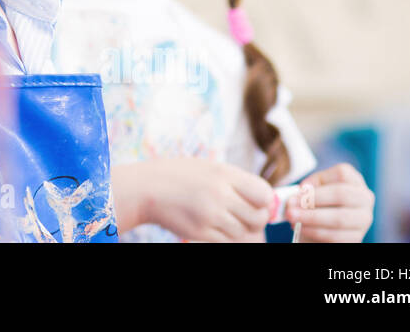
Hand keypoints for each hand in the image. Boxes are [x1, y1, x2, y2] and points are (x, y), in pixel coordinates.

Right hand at [127, 158, 272, 241]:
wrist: (145, 188)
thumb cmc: (178, 175)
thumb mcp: (208, 168)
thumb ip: (235, 182)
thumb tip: (265, 202)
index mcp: (224, 174)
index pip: (264, 194)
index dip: (265, 201)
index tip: (258, 202)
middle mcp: (220, 194)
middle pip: (258, 217)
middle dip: (256, 219)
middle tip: (245, 215)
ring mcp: (210, 215)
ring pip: (244, 232)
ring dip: (240, 229)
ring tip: (225, 218)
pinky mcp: (200, 233)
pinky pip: (226, 241)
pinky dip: (226, 237)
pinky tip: (214, 225)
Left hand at [288, 163, 374, 241]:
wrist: (321, 227)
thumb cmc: (316, 204)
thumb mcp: (313, 191)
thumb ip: (308, 189)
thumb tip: (300, 193)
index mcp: (354, 180)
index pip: (342, 173)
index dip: (318, 181)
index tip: (298, 190)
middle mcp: (364, 198)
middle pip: (341, 194)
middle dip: (313, 200)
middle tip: (291, 206)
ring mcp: (364, 219)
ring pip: (339, 218)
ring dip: (311, 218)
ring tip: (292, 218)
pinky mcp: (357, 237)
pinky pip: (337, 236)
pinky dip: (316, 232)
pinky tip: (302, 228)